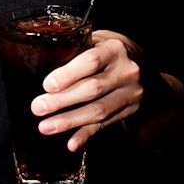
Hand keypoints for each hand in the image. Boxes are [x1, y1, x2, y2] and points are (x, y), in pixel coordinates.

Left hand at [30, 30, 142, 151]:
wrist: (144, 64)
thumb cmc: (109, 49)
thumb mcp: (97, 39)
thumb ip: (76, 49)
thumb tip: (40, 61)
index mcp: (115, 48)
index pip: (91, 61)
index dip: (68, 74)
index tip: (47, 85)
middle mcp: (126, 71)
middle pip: (93, 89)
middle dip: (62, 101)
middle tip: (38, 107)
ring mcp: (130, 93)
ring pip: (99, 110)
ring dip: (70, 121)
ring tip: (45, 126)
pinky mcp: (129, 110)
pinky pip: (106, 125)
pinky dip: (87, 134)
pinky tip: (71, 143)